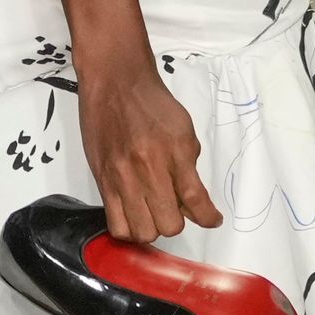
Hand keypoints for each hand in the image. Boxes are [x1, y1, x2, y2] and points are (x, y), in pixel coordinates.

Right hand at [80, 67, 220, 242]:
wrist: (115, 82)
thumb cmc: (151, 102)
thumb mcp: (183, 129)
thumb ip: (188, 166)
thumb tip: (189, 201)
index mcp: (174, 151)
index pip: (195, 199)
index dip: (208, 217)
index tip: (212, 219)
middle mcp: (147, 167)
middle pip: (169, 224)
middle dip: (177, 222)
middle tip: (175, 209)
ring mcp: (122, 177)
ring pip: (143, 231)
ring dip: (153, 228)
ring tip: (153, 214)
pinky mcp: (102, 181)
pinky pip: (116, 225)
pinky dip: (129, 229)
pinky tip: (135, 216)